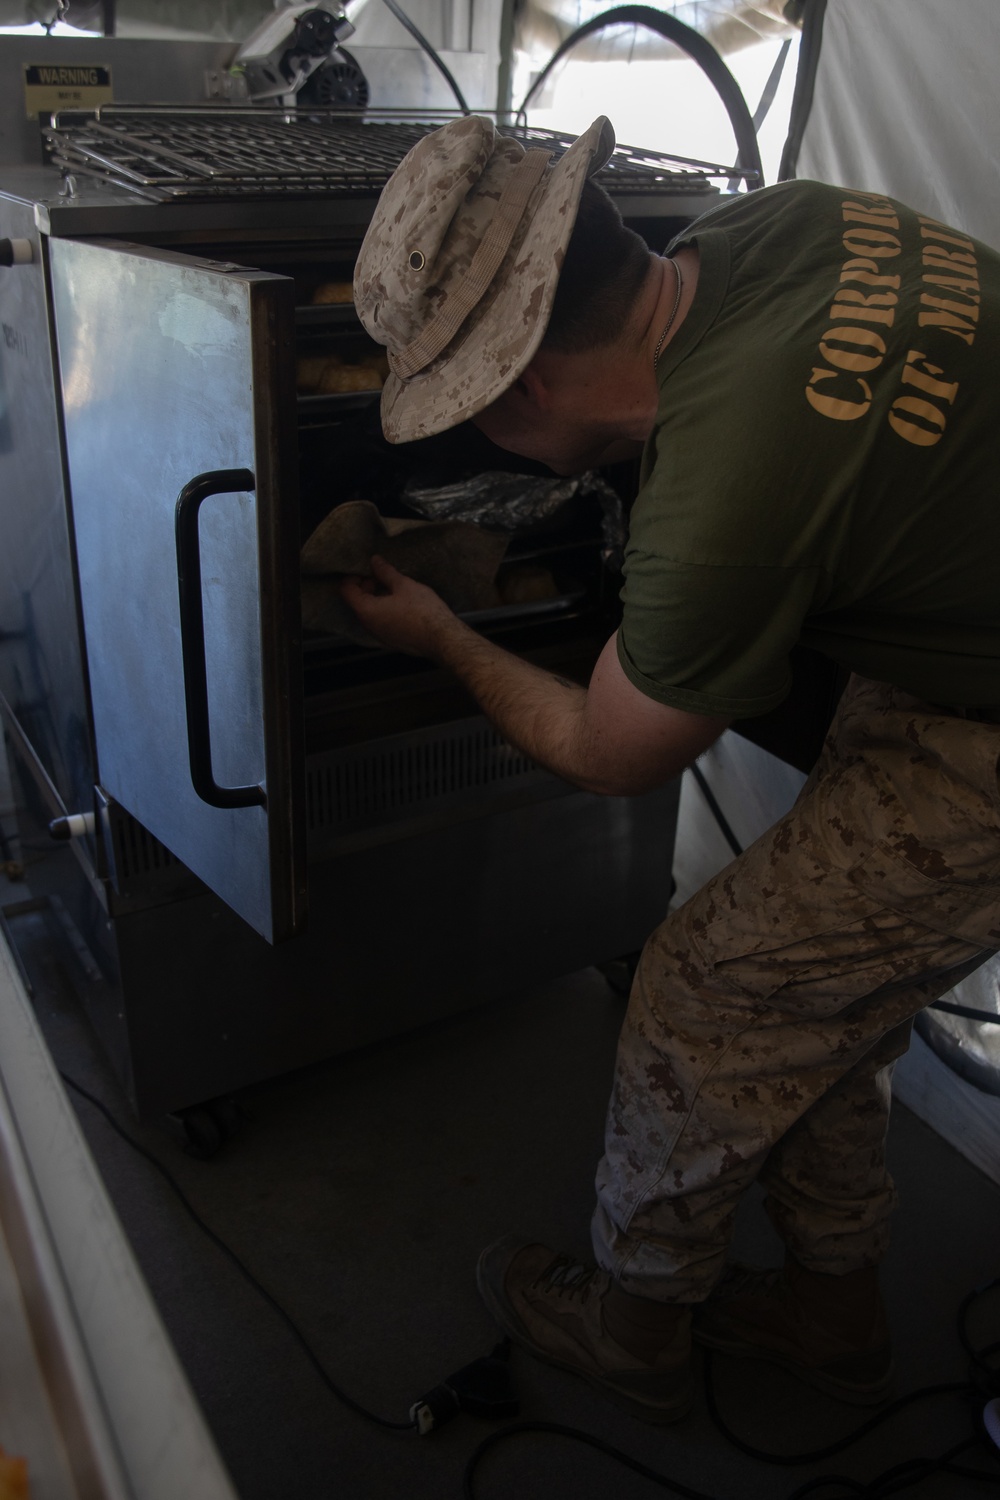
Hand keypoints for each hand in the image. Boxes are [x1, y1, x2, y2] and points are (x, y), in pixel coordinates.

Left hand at [337, 555, 459, 656]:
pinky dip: (384, 610)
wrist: (442, 639)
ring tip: (394, 587)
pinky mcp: (392, 641)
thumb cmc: (422, 611)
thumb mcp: (404, 585)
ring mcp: (380, 636)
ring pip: (369, 613)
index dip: (353, 577)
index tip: (367, 569)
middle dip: (366, 586)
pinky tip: (401, 603)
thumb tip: (375, 561)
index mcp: (366, 611)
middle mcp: (369, 626)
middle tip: (382, 575)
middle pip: (357, 602)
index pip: (346, 591)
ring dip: (376, 598)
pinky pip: (381, 623)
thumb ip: (385, 572)